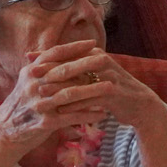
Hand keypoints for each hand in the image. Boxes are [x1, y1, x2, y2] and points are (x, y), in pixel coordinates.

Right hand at [0, 40, 114, 152]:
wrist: (5, 132)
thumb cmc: (23, 104)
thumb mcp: (28, 82)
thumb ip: (43, 67)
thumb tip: (65, 50)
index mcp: (31, 73)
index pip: (53, 54)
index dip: (73, 48)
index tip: (92, 43)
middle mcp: (33, 86)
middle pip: (64, 71)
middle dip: (87, 64)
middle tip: (106, 59)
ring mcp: (39, 104)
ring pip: (69, 94)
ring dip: (92, 90)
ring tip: (111, 86)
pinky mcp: (45, 122)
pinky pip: (71, 117)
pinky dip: (88, 114)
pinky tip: (103, 113)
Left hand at [24, 44, 166, 134]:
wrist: (138, 103)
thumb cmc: (107, 88)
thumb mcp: (86, 72)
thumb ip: (62, 64)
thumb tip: (29, 55)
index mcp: (94, 53)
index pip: (66, 53)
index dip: (46, 60)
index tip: (28, 68)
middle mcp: (102, 62)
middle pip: (70, 66)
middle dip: (49, 74)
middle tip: (32, 83)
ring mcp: (109, 77)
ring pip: (78, 84)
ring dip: (58, 93)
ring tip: (42, 101)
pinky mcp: (114, 94)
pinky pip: (89, 100)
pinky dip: (73, 107)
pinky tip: (60, 113)